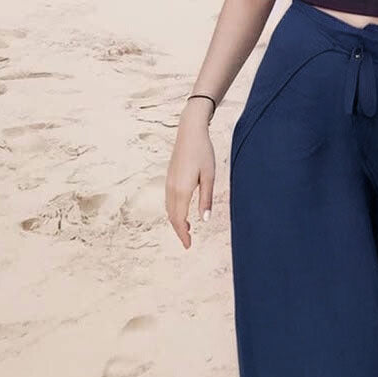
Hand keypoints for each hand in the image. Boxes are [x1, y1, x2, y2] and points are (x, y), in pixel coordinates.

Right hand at [165, 105, 215, 249]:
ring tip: (187, 229)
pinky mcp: (169, 177)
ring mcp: (168, 182)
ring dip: (176, 221)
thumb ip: (206, 199)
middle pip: (172, 216)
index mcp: (181, 190)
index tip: (188, 245)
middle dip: (179, 231)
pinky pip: (168, 200)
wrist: (190, 131)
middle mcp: (171, 188)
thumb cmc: (203, 152)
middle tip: (188, 242)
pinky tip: (182, 211)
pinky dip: (174, 210)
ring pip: (169, 209)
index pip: (179, 219)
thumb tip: (204, 220)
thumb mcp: (209, 176)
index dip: (183, 234)